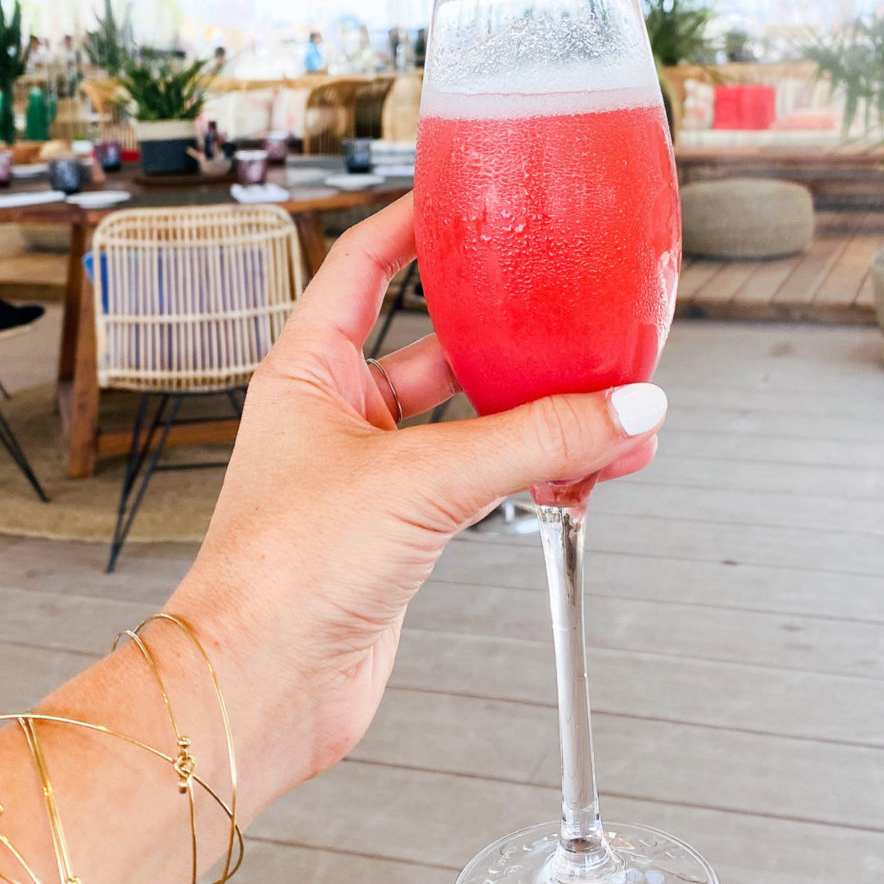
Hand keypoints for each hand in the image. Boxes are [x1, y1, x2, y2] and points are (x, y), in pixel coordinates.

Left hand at [168, 194, 665, 806]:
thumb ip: (534, 440)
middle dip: (503, 336)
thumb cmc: (280, 575)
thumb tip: (623, 407)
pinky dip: (532, 476)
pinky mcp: (400, 536)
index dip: (412, 224)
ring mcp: (369, 478)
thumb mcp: (422, 481)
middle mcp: (336, 417)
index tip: (465, 195)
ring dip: (534, 417)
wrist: (260, 688)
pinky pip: (481, 486)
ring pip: (468, 423)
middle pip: (433, 346)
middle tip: (565, 309)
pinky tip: (585, 472)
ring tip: (605, 402)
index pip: (362, 266)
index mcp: (307, 371)